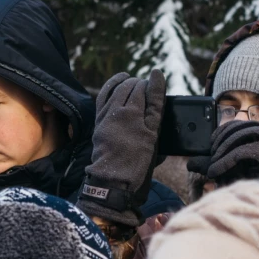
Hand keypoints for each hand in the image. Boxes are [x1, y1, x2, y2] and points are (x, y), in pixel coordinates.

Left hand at [77, 70, 165, 226]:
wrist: (113, 182)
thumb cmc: (138, 165)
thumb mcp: (153, 141)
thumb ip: (156, 113)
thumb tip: (157, 93)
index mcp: (140, 119)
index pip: (149, 92)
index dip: (155, 83)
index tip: (158, 76)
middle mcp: (124, 113)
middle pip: (133, 88)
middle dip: (142, 84)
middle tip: (149, 86)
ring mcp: (109, 115)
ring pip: (119, 88)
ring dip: (127, 82)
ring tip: (134, 81)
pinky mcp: (100, 119)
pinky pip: (105, 95)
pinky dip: (112, 85)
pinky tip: (119, 81)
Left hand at [187, 120, 258, 185]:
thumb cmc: (249, 188)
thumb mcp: (226, 173)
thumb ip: (210, 165)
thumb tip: (189, 164)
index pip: (243, 122)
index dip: (224, 130)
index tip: (211, 143)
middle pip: (243, 127)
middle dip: (222, 140)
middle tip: (212, 157)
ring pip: (244, 136)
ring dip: (223, 150)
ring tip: (213, 168)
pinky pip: (244, 152)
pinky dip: (226, 161)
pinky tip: (215, 172)